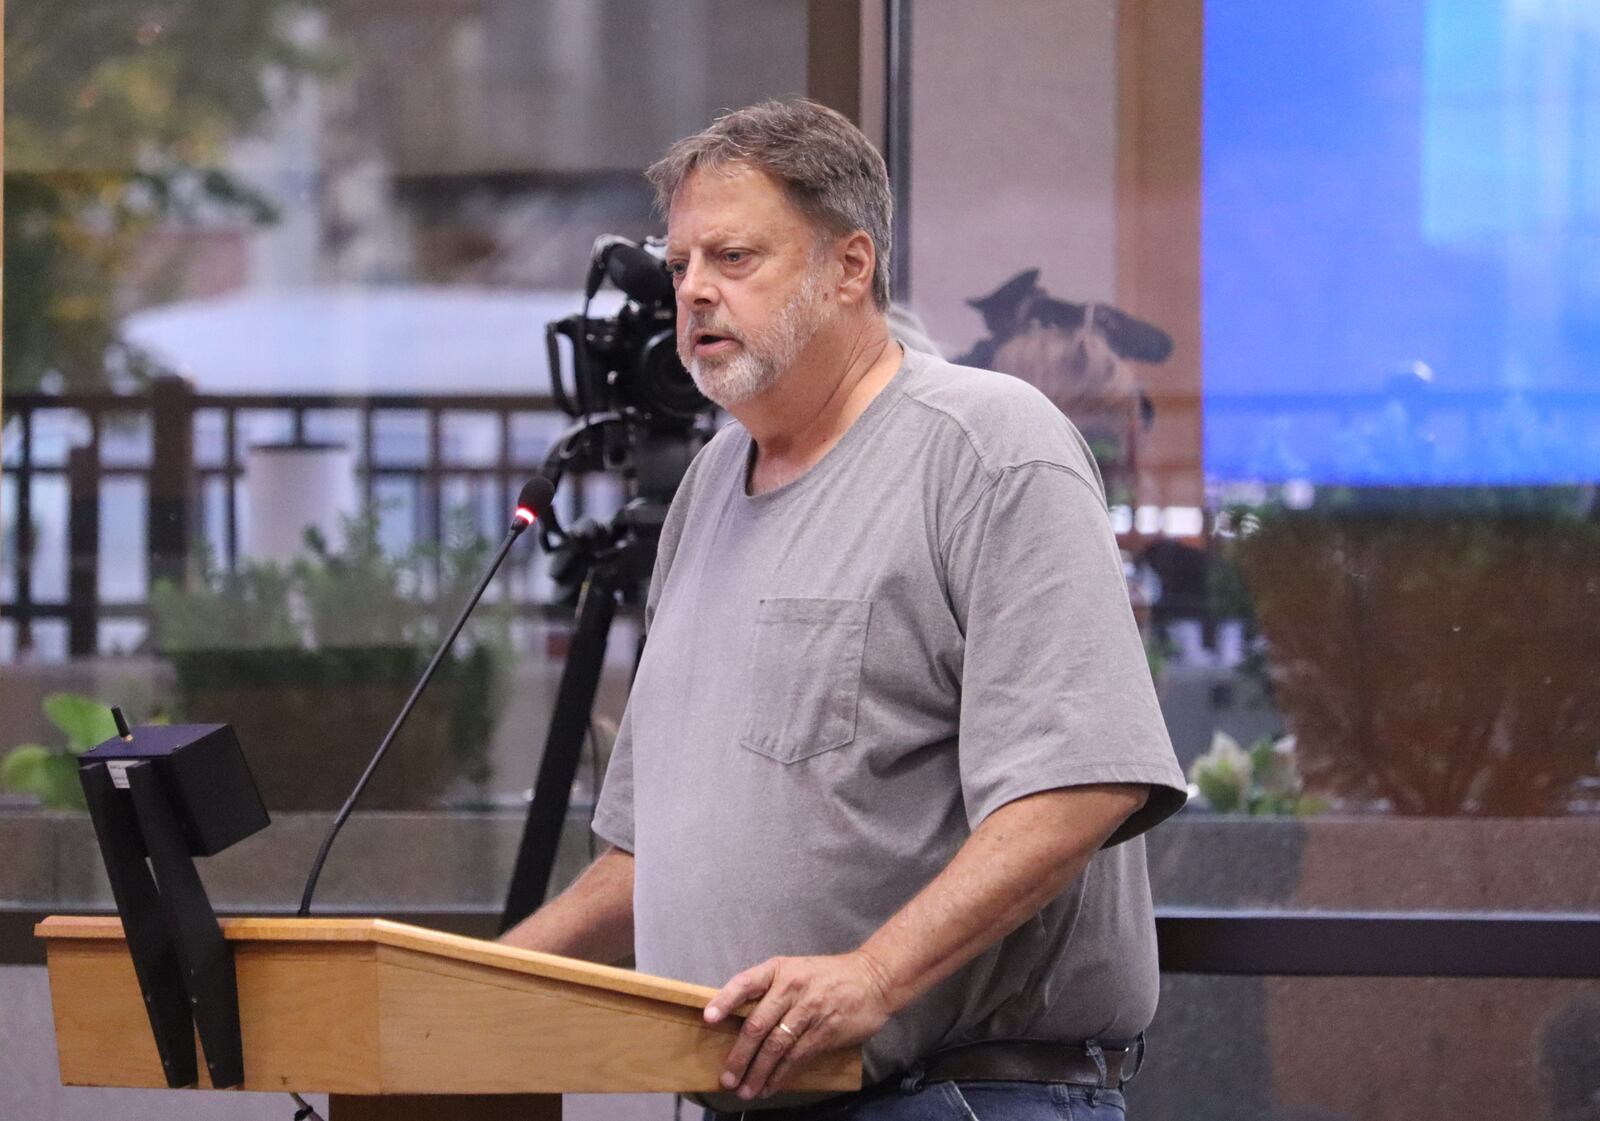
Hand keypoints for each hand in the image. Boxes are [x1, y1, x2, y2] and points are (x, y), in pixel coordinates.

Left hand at [704, 951, 893, 1099]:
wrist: (874, 979)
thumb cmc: (827, 977)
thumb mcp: (796, 971)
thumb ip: (770, 991)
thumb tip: (739, 1021)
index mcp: (779, 970)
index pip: (745, 982)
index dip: (725, 1000)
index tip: (708, 1018)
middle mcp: (791, 987)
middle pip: (757, 1024)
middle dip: (740, 1055)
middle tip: (728, 1078)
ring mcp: (809, 1009)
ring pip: (776, 1045)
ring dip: (758, 1072)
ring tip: (746, 1090)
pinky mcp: (825, 1030)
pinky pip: (797, 1056)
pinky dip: (781, 1074)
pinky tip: (770, 1086)